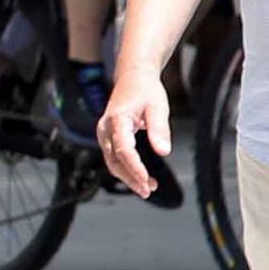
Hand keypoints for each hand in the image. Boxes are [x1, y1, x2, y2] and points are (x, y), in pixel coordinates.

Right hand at [95, 71, 169, 198]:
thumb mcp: (158, 107)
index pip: (123, 149)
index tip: (146, 179)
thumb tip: (163, 151)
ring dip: (128, 177)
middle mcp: (105, 128)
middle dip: (130, 178)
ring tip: (147, 188)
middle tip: (147, 190)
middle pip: (114, 160)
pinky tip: (142, 178)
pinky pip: (115, 157)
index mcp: (117, 120)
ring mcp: (105, 134)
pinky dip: (127, 169)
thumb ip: (159, 129)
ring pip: (112, 162)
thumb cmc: (146, 91)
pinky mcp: (109, 137)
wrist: (134, 79)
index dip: (134, 167)